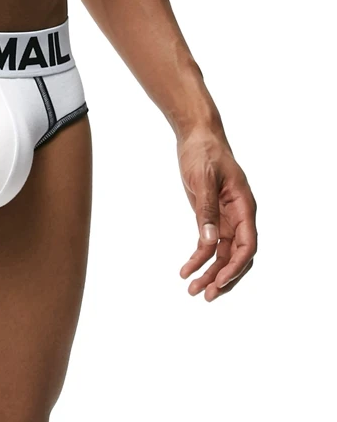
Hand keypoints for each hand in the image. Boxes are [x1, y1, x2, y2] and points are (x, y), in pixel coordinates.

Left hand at [177, 130, 257, 300]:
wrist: (197, 138)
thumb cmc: (205, 154)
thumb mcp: (204, 178)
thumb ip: (206, 210)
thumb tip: (210, 242)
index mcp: (244, 207)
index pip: (248, 244)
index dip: (236, 265)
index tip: (219, 280)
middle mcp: (238, 217)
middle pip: (237, 256)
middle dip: (223, 277)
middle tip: (204, 295)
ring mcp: (225, 219)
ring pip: (223, 255)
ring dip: (210, 273)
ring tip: (192, 291)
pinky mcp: (210, 218)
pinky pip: (208, 244)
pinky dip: (199, 258)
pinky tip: (186, 271)